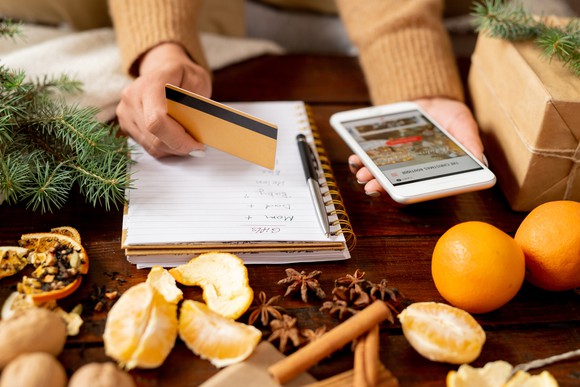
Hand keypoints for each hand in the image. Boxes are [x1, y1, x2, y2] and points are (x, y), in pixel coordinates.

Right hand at [116, 42, 211, 157]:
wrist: (162, 68)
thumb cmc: (182, 75)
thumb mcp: (197, 79)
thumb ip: (196, 103)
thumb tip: (197, 129)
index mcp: (150, 84)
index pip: (157, 120)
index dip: (178, 139)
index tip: (197, 144)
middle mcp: (132, 98)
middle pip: (155, 137)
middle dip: (180, 146)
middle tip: (197, 145)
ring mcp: (125, 112)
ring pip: (152, 146)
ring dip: (173, 149)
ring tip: (188, 141)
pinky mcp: (125, 125)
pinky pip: (148, 146)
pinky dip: (165, 147)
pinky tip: (175, 139)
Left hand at [349, 98, 484, 195]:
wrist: (427, 98)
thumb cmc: (448, 115)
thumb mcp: (463, 123)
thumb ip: (469, 140)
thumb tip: (479, 159)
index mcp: (432, 171)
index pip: (420, 188)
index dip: (408, 194)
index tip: (397, 194)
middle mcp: (412, 170)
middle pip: (396, 185)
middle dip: (382, 187)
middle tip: (372, 187)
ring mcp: (395, 161)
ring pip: (380, 175)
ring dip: (369, 176)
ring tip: (362, 174)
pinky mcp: (382, 151)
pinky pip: (369, 159)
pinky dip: (361, 160)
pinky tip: (356, 158)